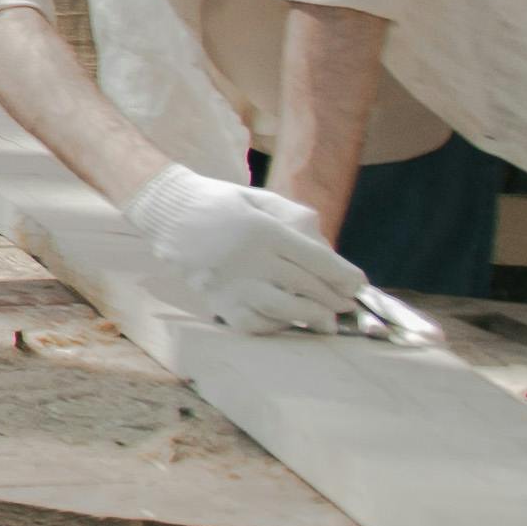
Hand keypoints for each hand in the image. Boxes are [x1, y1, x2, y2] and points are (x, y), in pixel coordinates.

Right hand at [124, 165, 371, 334]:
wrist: (167, 213)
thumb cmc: (220, 203)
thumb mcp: (260, 198)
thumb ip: (296, 219)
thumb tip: (327, 251)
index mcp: (262, 229)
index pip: (314, 258)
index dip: (342, 275)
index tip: (359, 285)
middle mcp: (248, 258)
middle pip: (304, 286)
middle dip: (333, 299)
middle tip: (347, 306)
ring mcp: (230, 282)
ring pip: (282, 309)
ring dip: (310, 318)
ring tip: (326, 322)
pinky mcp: (216, 300)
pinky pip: (252, 323)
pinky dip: (274, 326)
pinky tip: (286, 321)